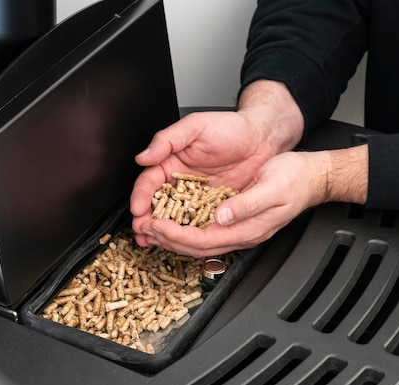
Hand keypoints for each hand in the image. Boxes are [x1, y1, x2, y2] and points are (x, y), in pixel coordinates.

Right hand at [131, 80, 304, 246]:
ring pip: (176, 218)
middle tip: (143, 231)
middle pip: (157, 205)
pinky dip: (189, 235)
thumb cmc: (230, 127)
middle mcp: (181, 183)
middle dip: (147, 220)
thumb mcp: (195, 127)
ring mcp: (197, 198)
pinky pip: (199, 224)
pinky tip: (182, 243)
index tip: (137, 209)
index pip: (149, 182)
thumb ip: (167, 140)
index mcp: (171, 163)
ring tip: (155, 241)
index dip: (141, 197)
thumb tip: (143, 157)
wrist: (261, 139)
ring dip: (164, 232)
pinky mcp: (214, 208)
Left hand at [135, 145, 368, 256]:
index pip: (204, 239)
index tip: (157, 226)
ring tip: (152, 231)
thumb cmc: (295, 180)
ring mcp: (238, 228)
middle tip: (145, 231)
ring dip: (174, 237)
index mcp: (248, 228)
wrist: (311, 176)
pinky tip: (174, 222)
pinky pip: (206, 230)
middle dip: (169, 240)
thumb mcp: (273, 188)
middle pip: (197, 246)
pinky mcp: (236, 219)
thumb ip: (247, 205)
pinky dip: (186, 228)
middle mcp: (240, 232)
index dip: (178, 235)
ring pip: (199, 241)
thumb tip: (221, 216)